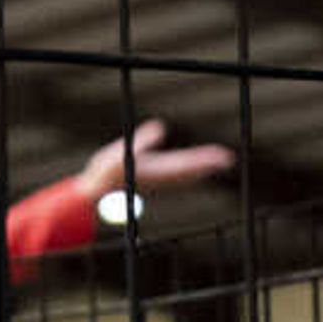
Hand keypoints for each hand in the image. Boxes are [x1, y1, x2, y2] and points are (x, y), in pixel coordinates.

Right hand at [75, 119, 235, 204]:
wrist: (94, 194)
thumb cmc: (105, 174)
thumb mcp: (122, 153)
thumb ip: (142, 141)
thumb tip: (160, 127)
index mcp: (158, 170)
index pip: (188, 163)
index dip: (205, 159)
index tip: (221, 156)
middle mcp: (161, 176)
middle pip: (191, 169)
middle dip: (209, 163)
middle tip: (229, 158)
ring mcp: (157, 177)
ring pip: (186, 172)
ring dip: (202, 167)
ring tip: (218, 161)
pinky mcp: (151, 176)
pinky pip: (177, 172)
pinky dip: (189, 169)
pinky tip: (193, 168)